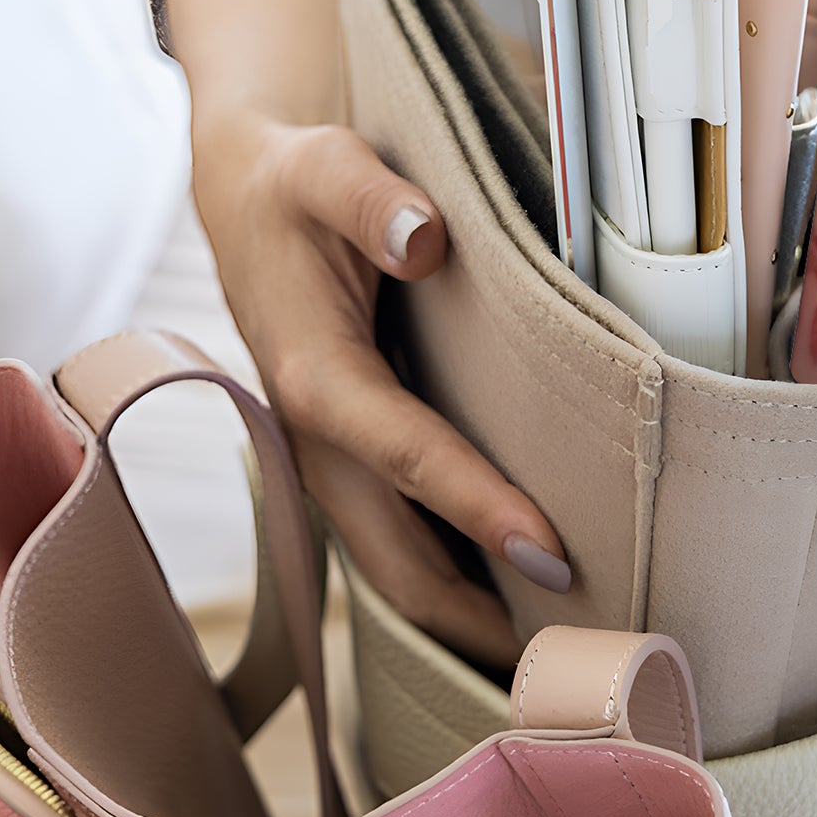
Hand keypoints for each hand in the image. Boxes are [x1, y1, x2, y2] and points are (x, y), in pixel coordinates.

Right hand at [166, 0, 568, 666]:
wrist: (246, 190)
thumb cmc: (294, 179)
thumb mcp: (324, 164)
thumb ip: (370, 198)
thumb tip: (424, 238)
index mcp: (313, 373)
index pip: (406, 457)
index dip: (477, 507)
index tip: (551, 555)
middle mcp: (315, 435)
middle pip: (392, 558)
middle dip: (472, 614)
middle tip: (569, 651)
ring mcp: (328, 453)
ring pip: (392, 562)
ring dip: (464, 609)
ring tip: (554, 642)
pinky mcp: (346, 449)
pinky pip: (397, 531)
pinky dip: (450, 569)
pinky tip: (511, 580)